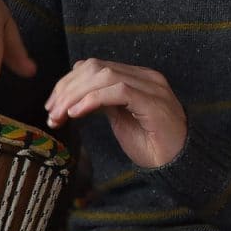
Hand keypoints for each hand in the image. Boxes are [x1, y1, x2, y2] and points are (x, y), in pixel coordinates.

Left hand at [45, 60, 186, 168]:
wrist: (178, 164)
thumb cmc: (151, 144)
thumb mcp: (120, 118)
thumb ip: (104, 101)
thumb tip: (76, 95)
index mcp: (137, 77)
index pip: (95, 66)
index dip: (68, 82)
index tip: (52, 105)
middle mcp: (145, 77)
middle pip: (95, 67)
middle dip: (66, 88)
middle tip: (52, 112)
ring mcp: (152, 87)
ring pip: (104, 76)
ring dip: (74, 95)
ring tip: (60, 115)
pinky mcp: (153, 102)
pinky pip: (119, 91)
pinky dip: (92, 100)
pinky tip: (77, 113)